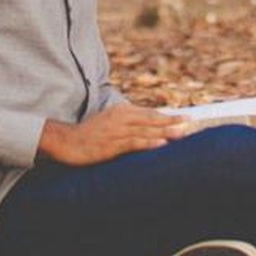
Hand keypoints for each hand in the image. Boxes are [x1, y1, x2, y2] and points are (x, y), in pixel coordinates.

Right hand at [38, 103, 186, 165]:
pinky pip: (134, 143)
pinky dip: (149, 143)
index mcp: (121, 111)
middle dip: (172, 121)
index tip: (184, 117)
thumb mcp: (108, 123)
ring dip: (166, 132)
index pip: (149, 113)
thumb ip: (126, 124)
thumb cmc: (88, 134)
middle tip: (190, 121)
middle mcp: (121, 118)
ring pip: (147, 130)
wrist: (65, 141)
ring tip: (182, 133)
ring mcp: (117, 131)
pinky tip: (161, 145)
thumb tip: (145, 130)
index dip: (167, 116)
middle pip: (152, 119)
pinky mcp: (112, 145)